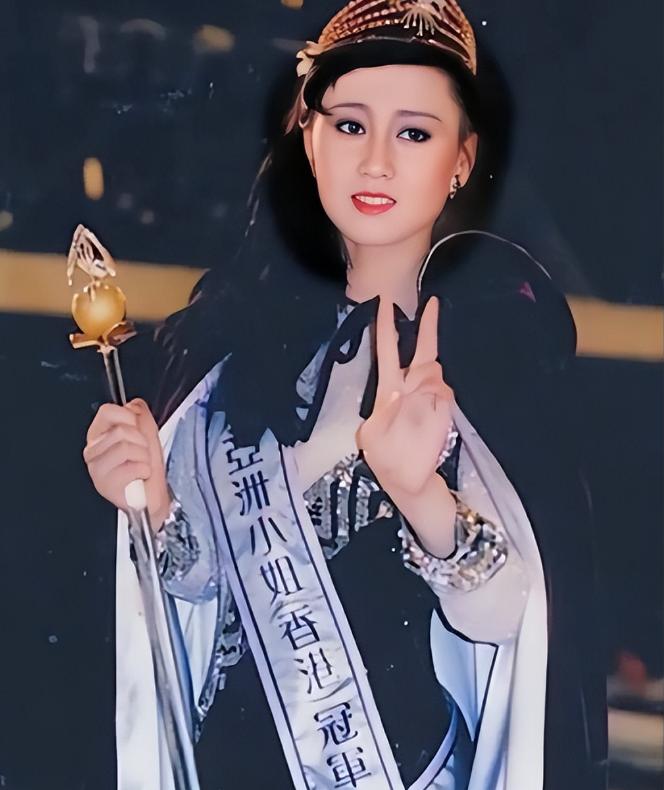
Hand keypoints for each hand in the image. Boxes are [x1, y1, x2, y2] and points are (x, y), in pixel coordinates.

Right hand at [83, 398, 170, 529]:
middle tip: (142, 453)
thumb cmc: (147, 467)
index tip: (137, 430)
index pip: (107, 411)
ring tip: (141, 465)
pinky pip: (132, 466)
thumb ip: (140, 414)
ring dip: (143, 456)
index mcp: (100, 434)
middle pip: (120, 430)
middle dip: (141, 441)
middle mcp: (93, 450)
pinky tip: (140, 476)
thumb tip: (134, 404)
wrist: (152, 497)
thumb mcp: (148, 433)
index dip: (129, 418)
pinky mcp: (104, 484)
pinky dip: (143, 470)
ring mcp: (96, 468)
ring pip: (125, 446)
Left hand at [357, 295, 454, 497]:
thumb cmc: (386, 457)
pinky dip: (438, 401)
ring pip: (433, 372)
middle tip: (432, 303)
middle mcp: (410, 387)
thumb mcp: (372, 436)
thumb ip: (387, 412)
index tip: (385, 302)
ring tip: (420, 418)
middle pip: (421, 351)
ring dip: (428, 385)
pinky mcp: (444, 408)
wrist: (408, 481)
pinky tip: (432, 418)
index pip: (386, 351)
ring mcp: (429, 396)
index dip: (386, 327)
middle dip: (427, 327)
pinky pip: (443, 392)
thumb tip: (402, 392)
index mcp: (388, 389)